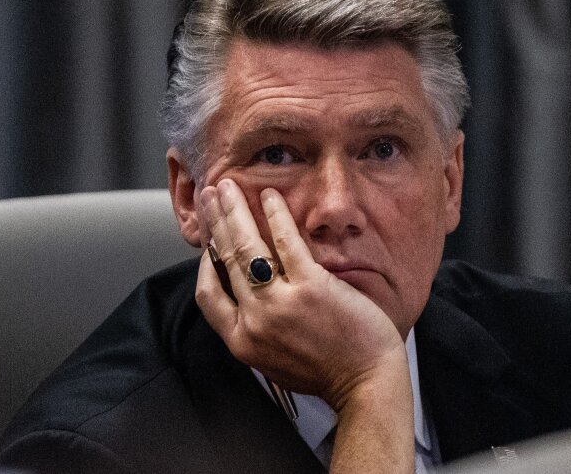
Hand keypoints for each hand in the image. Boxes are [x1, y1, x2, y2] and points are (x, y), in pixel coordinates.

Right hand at [196, 178, 404, 406]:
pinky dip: (276, 215)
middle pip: (225, 260)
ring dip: (233, 211)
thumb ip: (256, 331)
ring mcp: (281, 303)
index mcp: (242, 342)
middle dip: (214, 222)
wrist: (366, 384)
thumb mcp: (274, 361)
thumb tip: (244, 298)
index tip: (208, 241)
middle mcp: (255, 322)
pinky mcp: (311, 287)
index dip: (205, 263)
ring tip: (228, 187)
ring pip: (246, 247)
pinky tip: (271, 197)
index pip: (208, 295)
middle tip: (210, 197)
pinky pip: (286, 243)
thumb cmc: (327, 372)